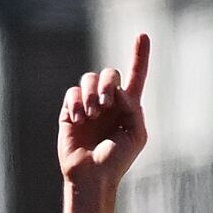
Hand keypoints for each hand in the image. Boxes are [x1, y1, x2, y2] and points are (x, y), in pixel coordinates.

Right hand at [57, 33, 149, 212]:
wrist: (92, 177)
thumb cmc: (117, 160)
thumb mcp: (137, 135)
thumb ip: (134, 108)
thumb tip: (117, 90)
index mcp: (128, 106)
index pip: (136, 76)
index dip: (140, 56)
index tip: (143, 35)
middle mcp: (109, 102)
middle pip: (109, 73)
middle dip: (107, 83)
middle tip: (106, 103)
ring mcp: (88, 105)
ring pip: (88, 78)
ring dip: (91, 93)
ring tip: (91, 114)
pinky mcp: (70, 111)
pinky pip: (72, 92)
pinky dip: (76, 102)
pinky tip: (78, 119)